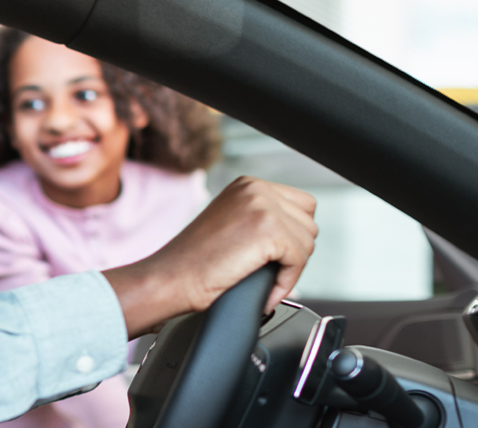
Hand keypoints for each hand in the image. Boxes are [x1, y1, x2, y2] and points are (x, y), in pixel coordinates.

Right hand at [102, 176, 316, 338]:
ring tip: (265, 280)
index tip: (275, 258)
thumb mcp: (230, 226)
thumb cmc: (193, 263)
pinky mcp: (268, 229)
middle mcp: (256, 188)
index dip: (292, 237)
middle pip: (308, 222)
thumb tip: (298, 243)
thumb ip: (261, 222)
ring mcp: (262, 205)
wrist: (170, 278)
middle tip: (269, 271)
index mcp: (247, 185)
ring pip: (307, 241)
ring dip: (291, 268)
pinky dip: (287, 281)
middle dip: (294, 252)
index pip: (300, 206)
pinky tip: (266, 291)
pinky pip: (299, 260)